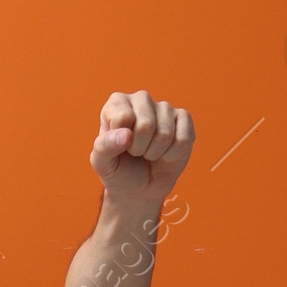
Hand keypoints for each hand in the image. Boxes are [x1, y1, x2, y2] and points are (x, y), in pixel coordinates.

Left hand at [90, 92, 193, 215]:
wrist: (140, 187)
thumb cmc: (118, 170)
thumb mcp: (102, 163)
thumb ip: (104, 147)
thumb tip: (126, 135)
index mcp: (117, 104)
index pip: (123, 118)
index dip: (122, 141)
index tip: (120, 147)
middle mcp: (141, 99)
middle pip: (146, 125)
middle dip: (140, 148)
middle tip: (135, 152)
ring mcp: (164, 107)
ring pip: (165, 134)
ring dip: (155, 153)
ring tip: (148, 153)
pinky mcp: (184, 118)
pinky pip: (183, 139)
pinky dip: (173, 154)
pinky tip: (165, 153)